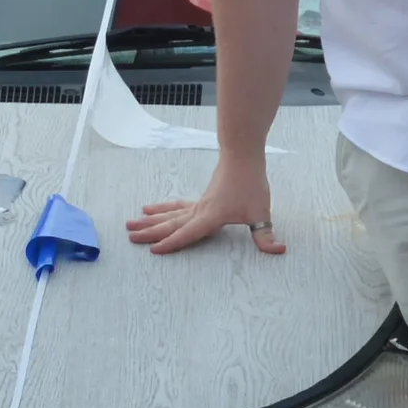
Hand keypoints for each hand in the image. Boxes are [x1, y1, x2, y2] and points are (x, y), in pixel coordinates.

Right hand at [125, 156, 284, 257]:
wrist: (242, 156)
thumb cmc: (250, 184)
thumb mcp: (261, 212)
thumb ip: (265, 235)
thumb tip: (278, 250)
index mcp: (210, 217)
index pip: (187, 233)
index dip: (171, 243)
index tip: (153, 251)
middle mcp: (199, 211)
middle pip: (170, 224)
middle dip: (150, 232)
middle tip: (130, 236)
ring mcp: (198, 203)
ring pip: (170, 214)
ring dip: (151, 220)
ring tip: (132, 222)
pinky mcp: (201, 198)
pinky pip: (177, 206)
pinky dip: (163, 209)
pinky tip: (152, 209)